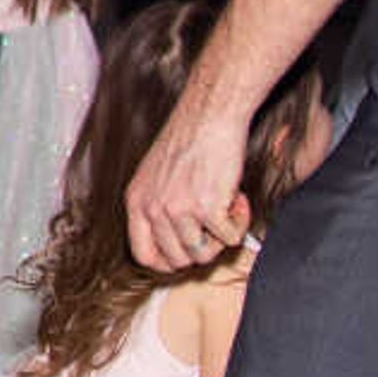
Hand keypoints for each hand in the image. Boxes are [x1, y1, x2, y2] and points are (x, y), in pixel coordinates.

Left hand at [126, 102, 253, 272]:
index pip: (143, 255)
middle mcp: (154, 208)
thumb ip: (158, 206)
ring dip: (222, 236)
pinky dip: (240, 223)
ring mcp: (179, 210)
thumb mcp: (156, 174)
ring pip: (203, 254)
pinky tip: (238, 199)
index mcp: (136, 201)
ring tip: (228, 208)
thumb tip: (175, 243)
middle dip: (203, 247)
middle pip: (178, 259)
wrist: (211, 114)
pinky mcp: (207, 207)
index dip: (167, 262)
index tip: (186, 254)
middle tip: (215, 222)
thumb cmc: (190, 137)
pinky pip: (229, 238)